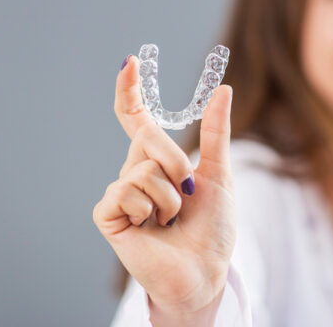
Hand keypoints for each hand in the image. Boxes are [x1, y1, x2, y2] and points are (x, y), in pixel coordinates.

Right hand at [93, 55, 235, 323]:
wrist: (205, 271)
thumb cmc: (212, 228)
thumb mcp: (219, 173)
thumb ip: (216, 132)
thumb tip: (223, 90)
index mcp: (157, 160)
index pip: (136, 118)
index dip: (130, 90)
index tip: (129, 61)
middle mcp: (134, 171)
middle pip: (147, 137)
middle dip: (177, 162)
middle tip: (189, 190)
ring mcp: (120, 192)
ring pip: (142, 168)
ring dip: (170, 196)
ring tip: (171, 219)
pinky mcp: (108, 214)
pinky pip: (126, 191)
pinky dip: (149, 210)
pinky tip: (151, 228)